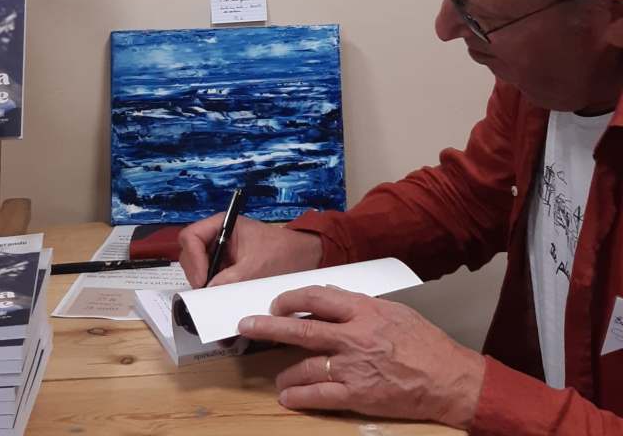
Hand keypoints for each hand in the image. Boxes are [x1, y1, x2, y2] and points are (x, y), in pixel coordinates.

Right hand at [179, 214, 322, 286]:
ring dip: (204, 283)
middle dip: (196, 273)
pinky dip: (213, 289)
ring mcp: (221, 253)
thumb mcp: (256, 266)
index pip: (191, 237)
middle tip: (206, 293)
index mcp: (222, 225)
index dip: (192, 259)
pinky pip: (211, 278)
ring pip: (198, 268)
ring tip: (215, 299)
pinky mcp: (226, 267)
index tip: (202, 281)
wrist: (304, 258)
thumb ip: (231, 278)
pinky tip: (222, 301)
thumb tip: (209, 292)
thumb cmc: (282, 253)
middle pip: (190, 253)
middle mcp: (217, 237)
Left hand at [238, 285, 484, 430]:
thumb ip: (360, 307)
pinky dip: (299, 397)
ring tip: (277, 377)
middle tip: (246, 324)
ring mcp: (354, 367)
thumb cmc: (425, 342)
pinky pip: (319, 396)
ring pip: (306, 366)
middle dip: (269, 326)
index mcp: (364, 310)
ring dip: (285, 372)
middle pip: (302, 329)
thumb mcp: (393, 311)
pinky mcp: (358, 395)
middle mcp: (354, 336)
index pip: (317, 297)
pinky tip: (287, 398)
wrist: (450, 378)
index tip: (277, 303)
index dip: (292, 298)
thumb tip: (331, 303)